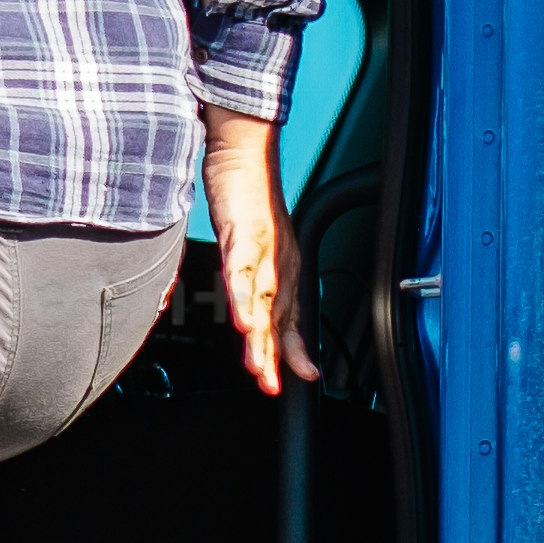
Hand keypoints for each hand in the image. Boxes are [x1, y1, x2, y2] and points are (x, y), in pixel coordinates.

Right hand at [200, 111, 317, 396]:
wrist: (244, 156)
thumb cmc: (247, 199)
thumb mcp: (254, 246)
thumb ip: (253, 280)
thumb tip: (249, 310)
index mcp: (282, 271)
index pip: (290, 319)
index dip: (295, 350)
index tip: (302, 377)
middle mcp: (278, 265)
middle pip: (276, 319)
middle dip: (275, 356)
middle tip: (273, 385)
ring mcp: (261, 252)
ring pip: (261, 302)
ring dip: (259, 338)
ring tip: (259, 367)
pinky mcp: (243, 236)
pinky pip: (240, 273)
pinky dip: (241, 299)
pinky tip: (242, 321)